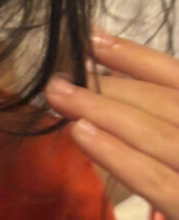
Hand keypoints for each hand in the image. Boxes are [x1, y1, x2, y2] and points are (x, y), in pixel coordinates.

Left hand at [45, 33, 178, 218]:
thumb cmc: (176, 187)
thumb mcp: (169, 154)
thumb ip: (160, 124)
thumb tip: (109, 86)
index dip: (138, 58)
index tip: (91, 39)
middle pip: (171, 104)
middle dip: (113, 85)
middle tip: (60, 75)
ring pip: (164, 135)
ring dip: (107, 111)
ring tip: (59, 96)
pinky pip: (163, 182)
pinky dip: (123, 156)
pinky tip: (83, 136)